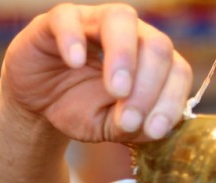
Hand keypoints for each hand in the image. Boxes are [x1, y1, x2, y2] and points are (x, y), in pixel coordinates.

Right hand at [0, 3, 192, 142]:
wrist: (38, 104)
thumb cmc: (80, 109)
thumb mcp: (108, 127)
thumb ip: (130, 127)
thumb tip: (147, 126)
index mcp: (151, 61)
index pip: (177, 71)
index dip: (171, 101)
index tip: (154, 130)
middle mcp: (130, 34)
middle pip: (157, 44)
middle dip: (148, 87)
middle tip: (128, 119)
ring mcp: (93, 22)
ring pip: (121, 18)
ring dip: (124, 57)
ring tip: (116, 90)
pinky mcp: (56, 21)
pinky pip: (68, 18)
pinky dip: (74, 39)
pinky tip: (74, 64)